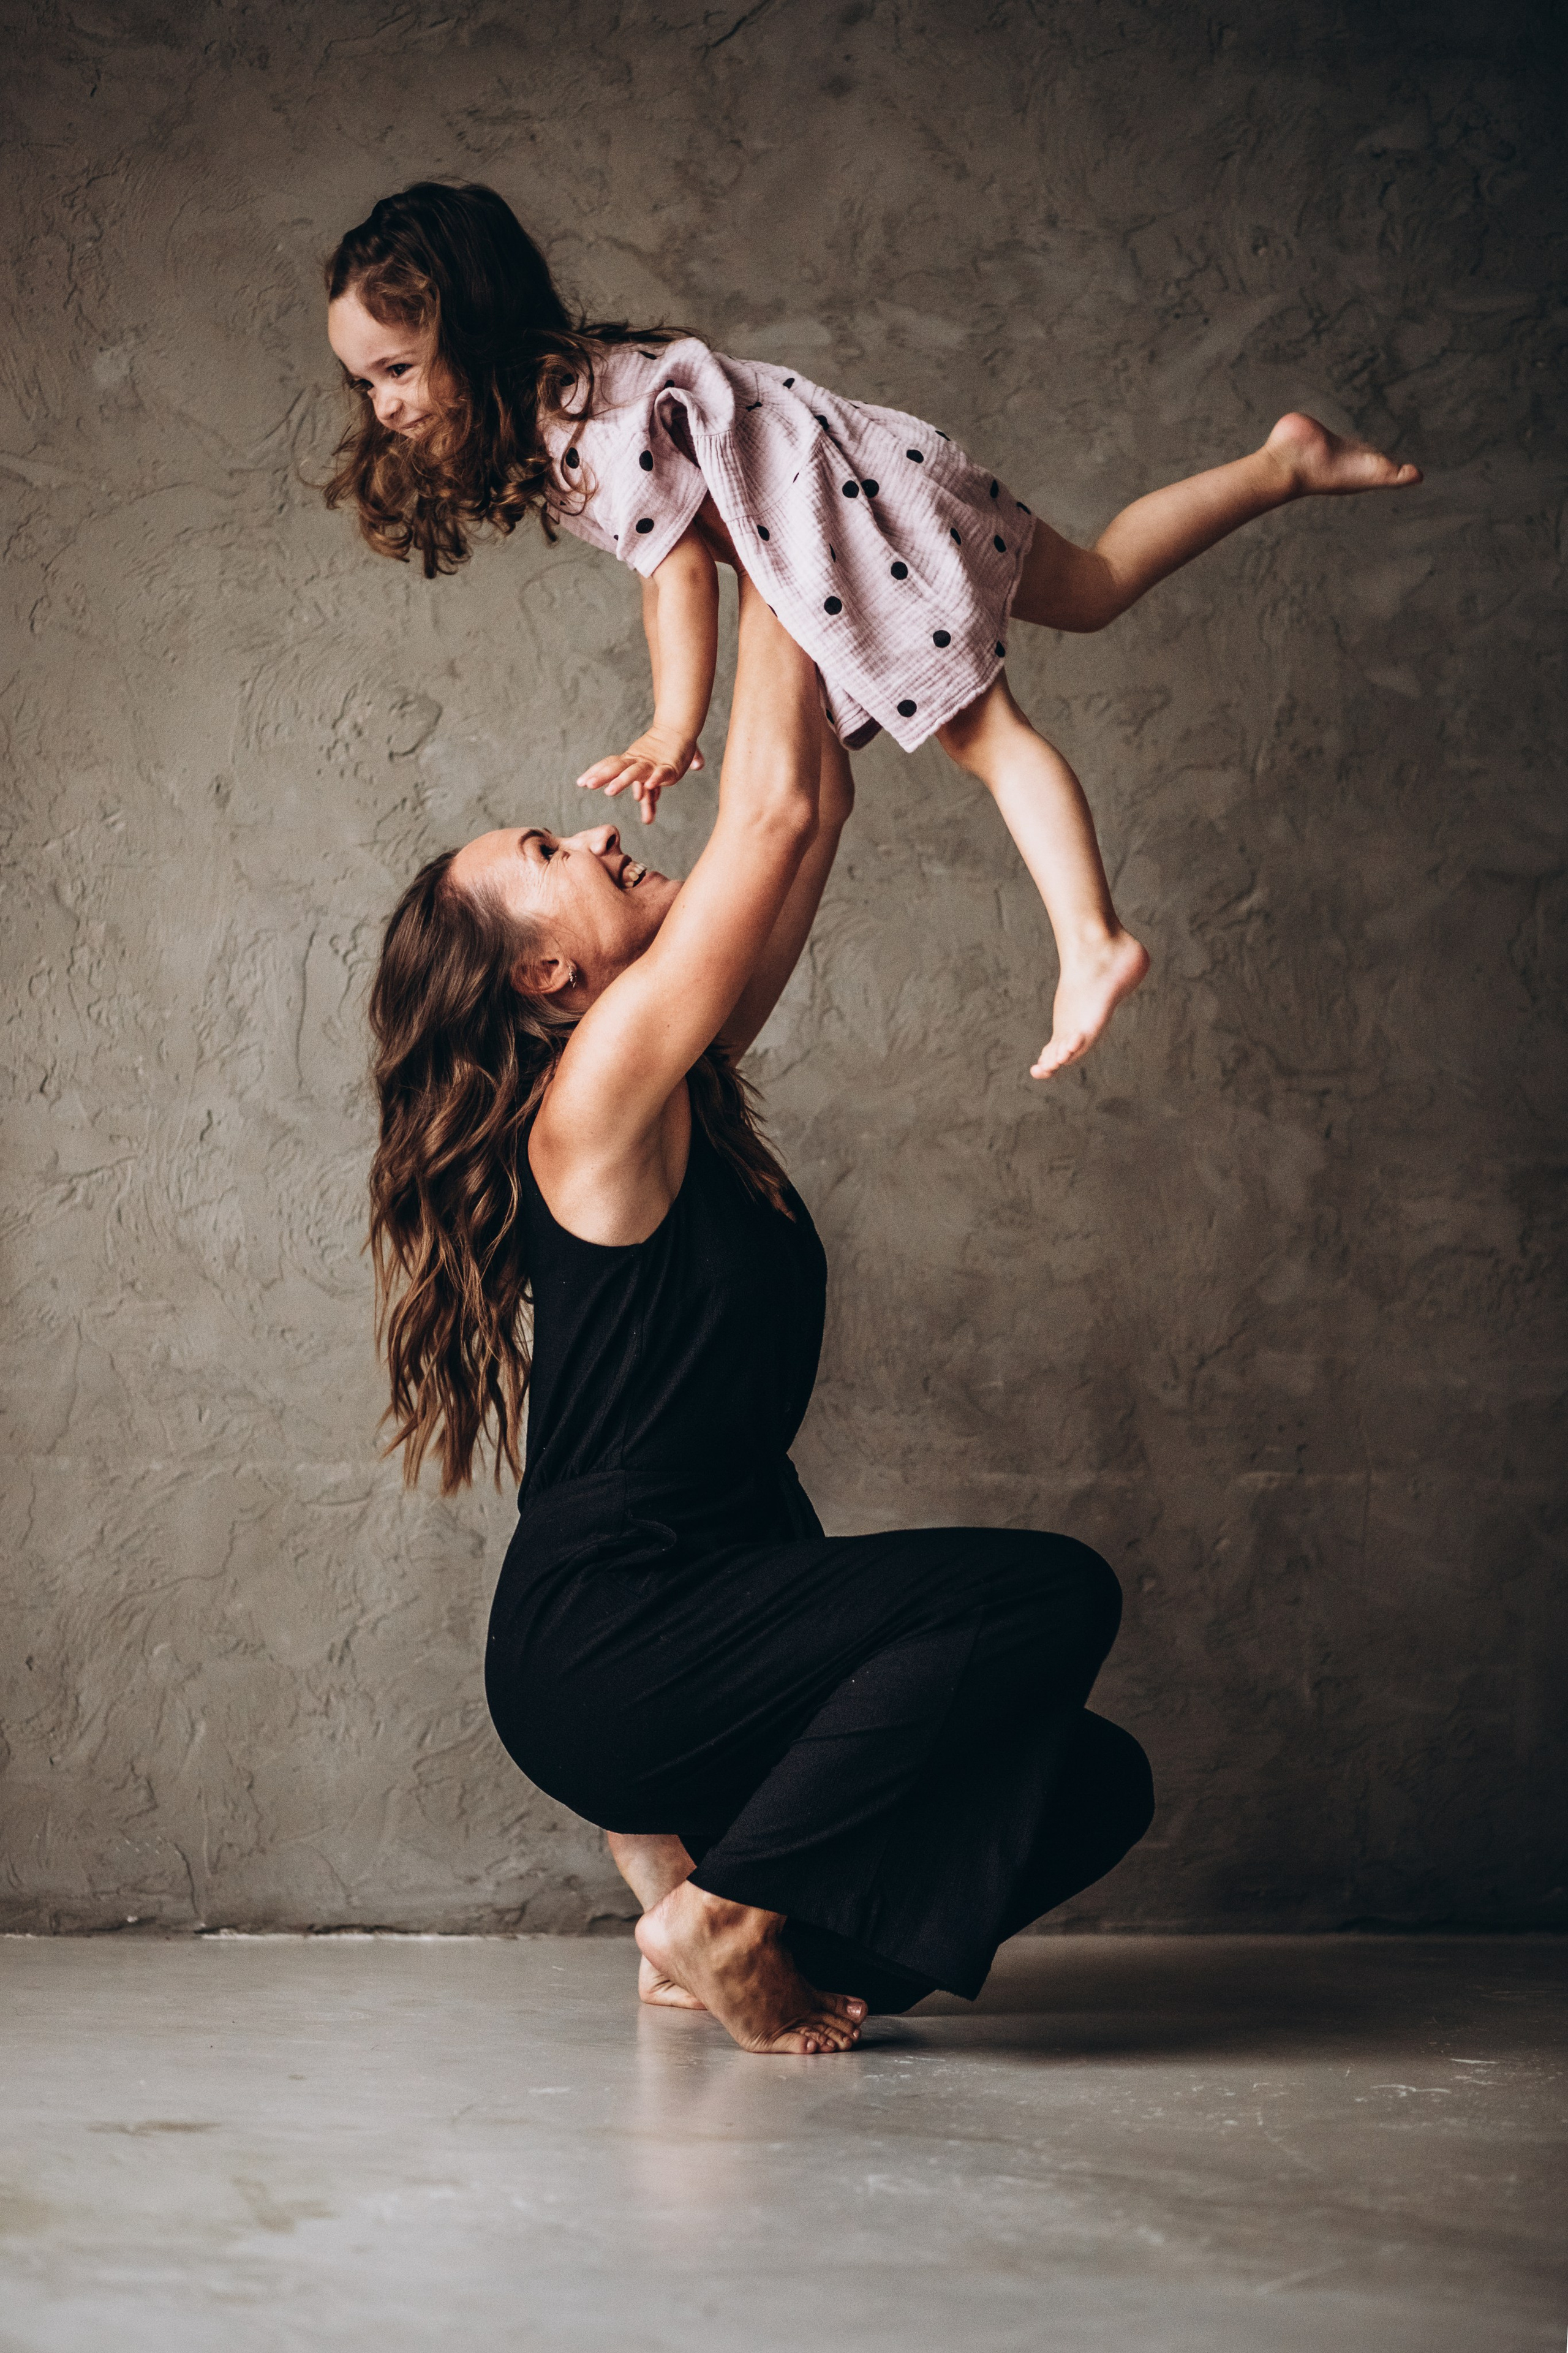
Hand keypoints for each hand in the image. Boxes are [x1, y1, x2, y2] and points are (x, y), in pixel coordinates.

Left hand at [577, 728, 704, 825]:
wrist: (680, 728)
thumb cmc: (666, 748)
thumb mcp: (653, 773)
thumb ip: (649, 791)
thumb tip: (640, 798)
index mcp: (632, 760)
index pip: (610, 764)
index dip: (596, 772)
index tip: (580, 783)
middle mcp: (639, 761)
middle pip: (617, 768)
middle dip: (602, 776)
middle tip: (588, 785)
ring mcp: (653, 764)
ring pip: (635, 772)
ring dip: (622, 781)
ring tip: (609, 792)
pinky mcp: (670, 768)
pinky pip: (662, 773)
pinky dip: (656, 779)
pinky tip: (649, 785)